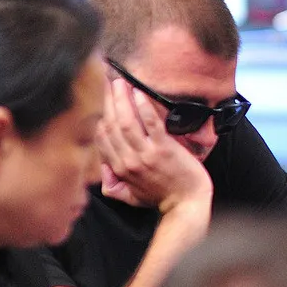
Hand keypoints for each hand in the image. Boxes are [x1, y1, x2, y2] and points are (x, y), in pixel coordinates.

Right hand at [97, 77, 210, 211]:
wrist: (187, 205)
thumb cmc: (162, 198)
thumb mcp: (130, 197)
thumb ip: (112, 186)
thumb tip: (101, 171)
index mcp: (118, 169)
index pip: (101, 137)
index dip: (98, 116)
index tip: (99, 99)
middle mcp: (128, 160)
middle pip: (111, 125)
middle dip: (107, 101)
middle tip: (106, 81)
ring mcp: (146, 154)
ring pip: (126, 122)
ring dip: (121, 99)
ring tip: (120, 82)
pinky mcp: (165, 150)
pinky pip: (151, 124)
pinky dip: (143, 107)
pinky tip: (138, 93)